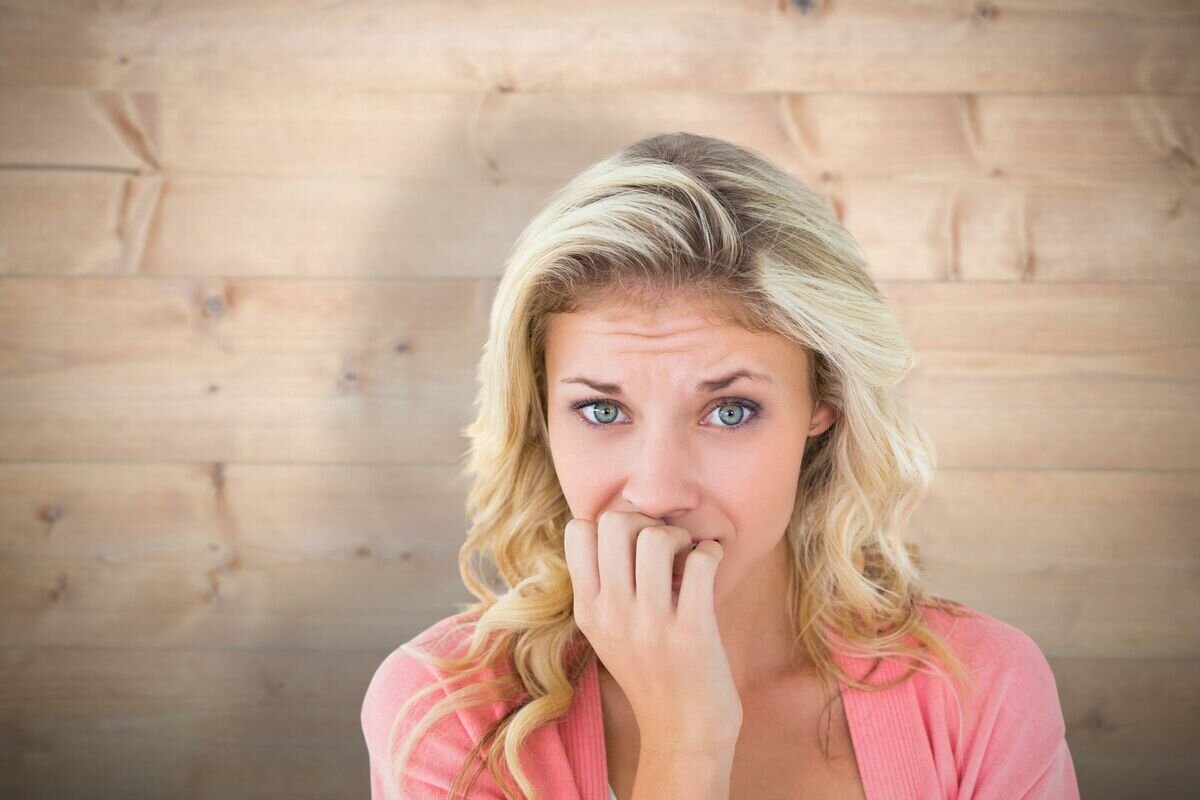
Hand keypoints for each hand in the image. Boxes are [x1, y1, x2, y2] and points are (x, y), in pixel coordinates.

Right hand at [564, 510, 742, 753]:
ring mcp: (650, 624)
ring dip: (679, 536)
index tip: (633, 544)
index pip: (577, 530)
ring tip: (687, 557)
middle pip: (614, 522)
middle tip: (665, 546)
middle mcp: (612, 614)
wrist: (684, 736)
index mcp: (588, 610)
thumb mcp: (609, 633)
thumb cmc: (653, 675)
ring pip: (654, 537)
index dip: (609, 523)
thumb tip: (622, 528)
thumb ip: (605, 588)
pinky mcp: (692, 632)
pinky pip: (700, 562)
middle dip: (645, 520)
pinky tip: (712, 565)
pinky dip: (711, 552)